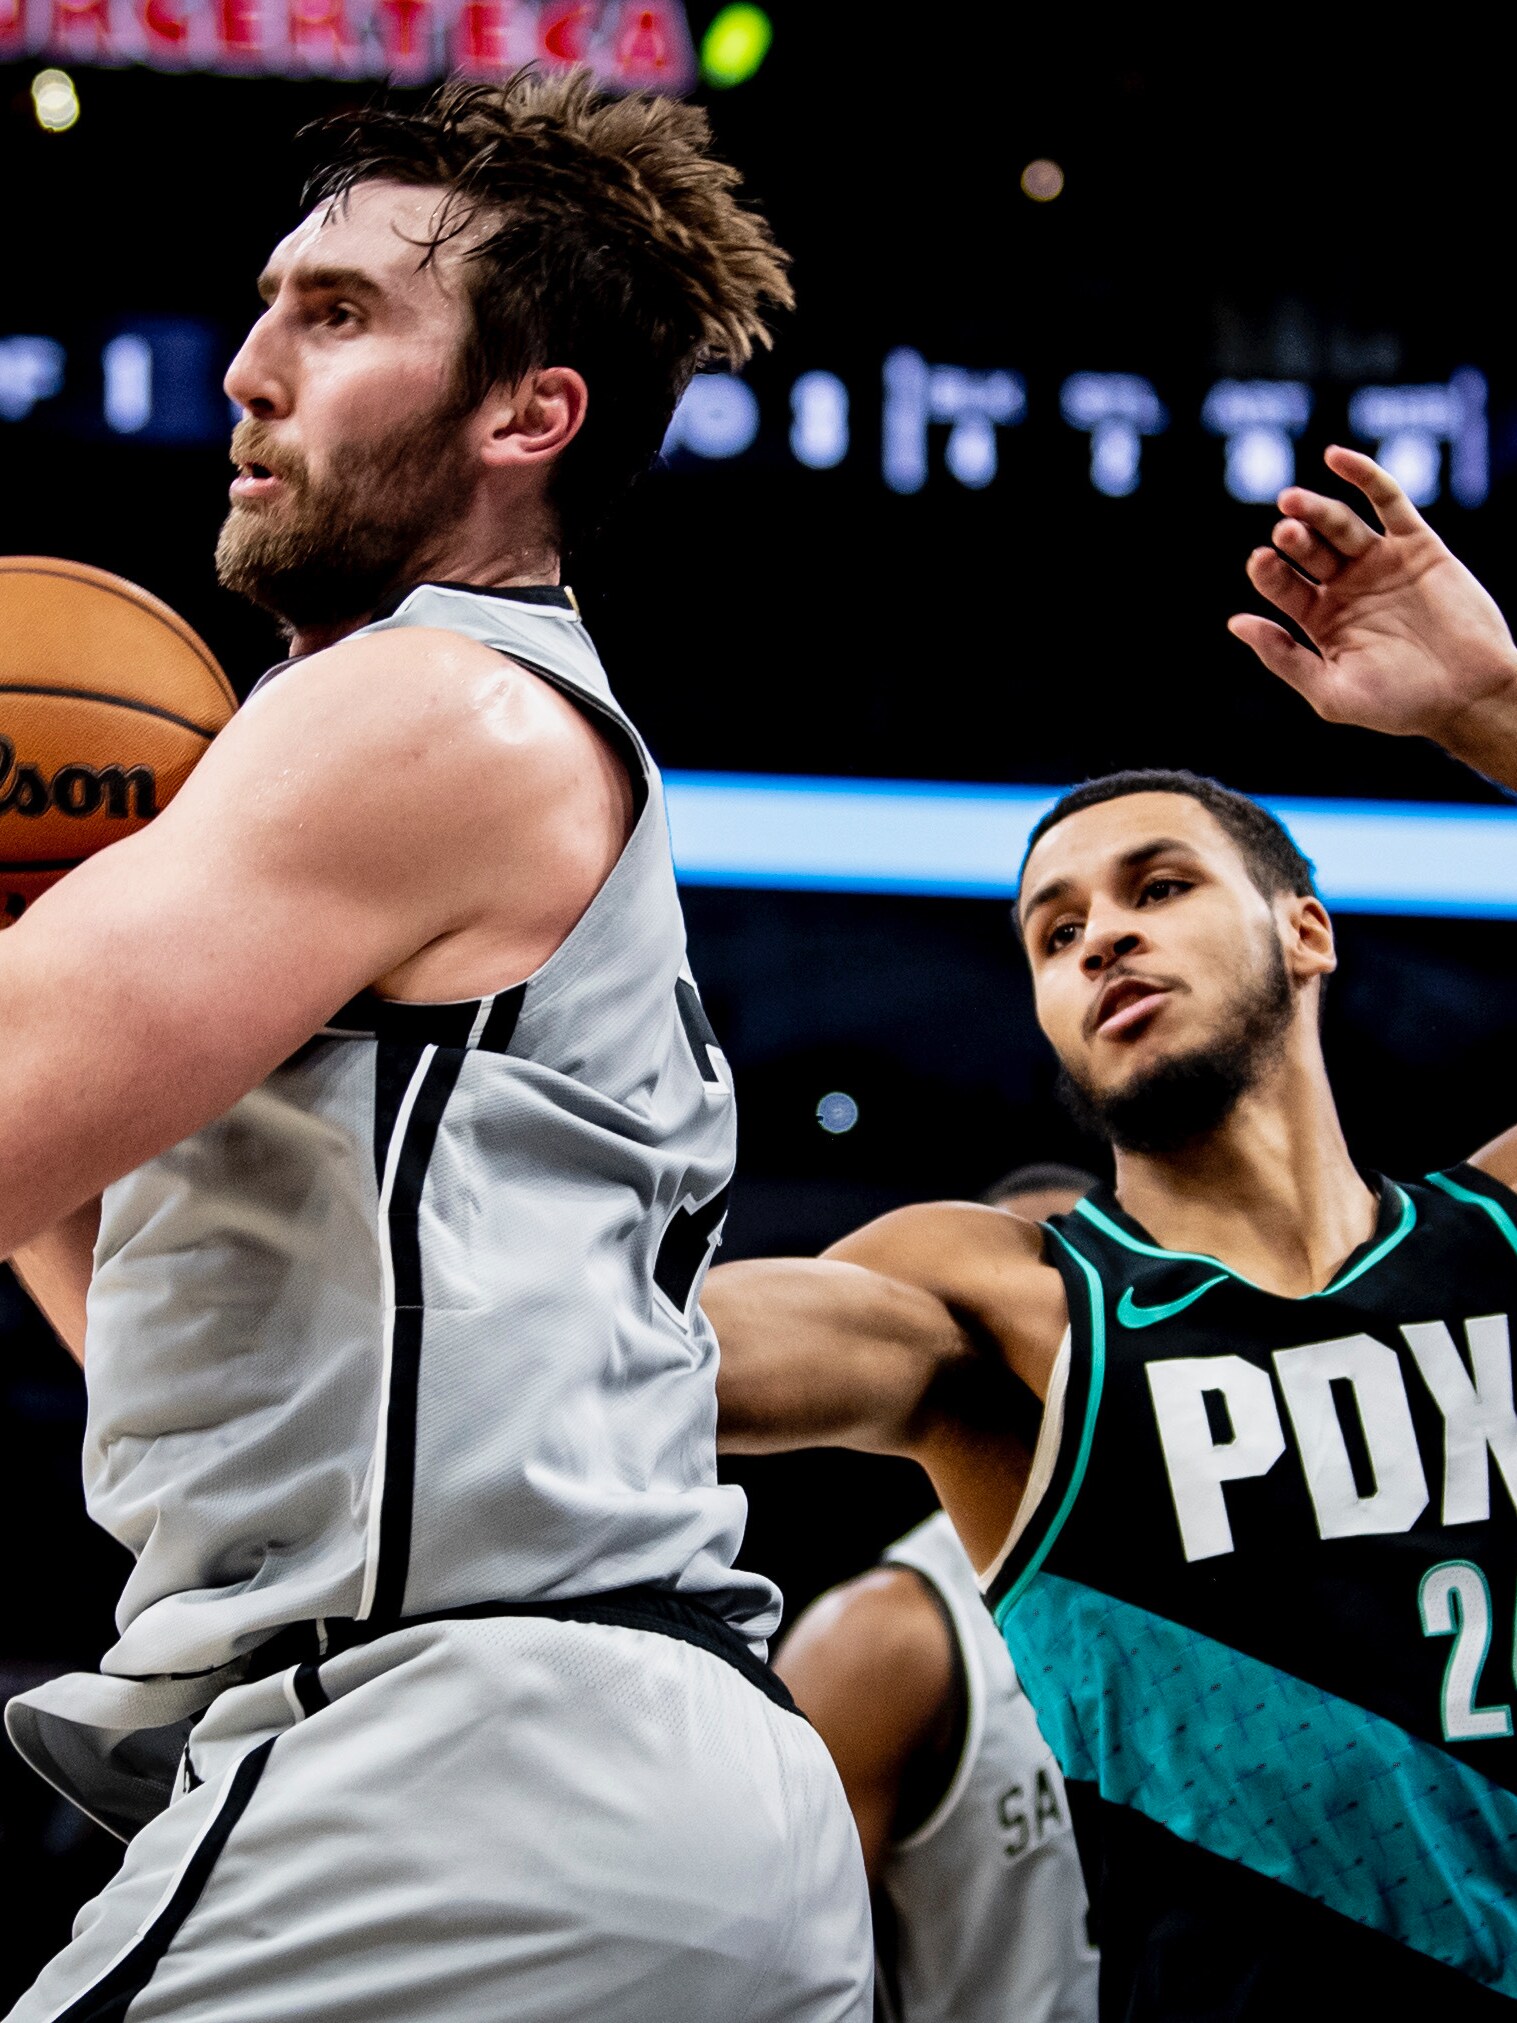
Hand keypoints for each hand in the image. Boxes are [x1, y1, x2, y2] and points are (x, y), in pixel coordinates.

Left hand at [1228, 446, 1516, 781]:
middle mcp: (1345, 586)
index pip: (1282, 585)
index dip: (1268, 571)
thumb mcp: (1331, 691)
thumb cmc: (1400, 704)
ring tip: (1292, 501)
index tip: (1261, 562)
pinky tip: (1337, 458)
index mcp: (1319, 618)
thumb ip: (1283, 657)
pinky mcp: (1416, 544)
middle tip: (1283, 533)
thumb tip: (1236, 623)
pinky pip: (1389, 501)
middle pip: (1308, 550)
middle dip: (1292, 538)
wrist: (1468, 695)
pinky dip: (1365, 476)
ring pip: (1340, 523)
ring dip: (1316, 509)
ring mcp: (1380, 562)